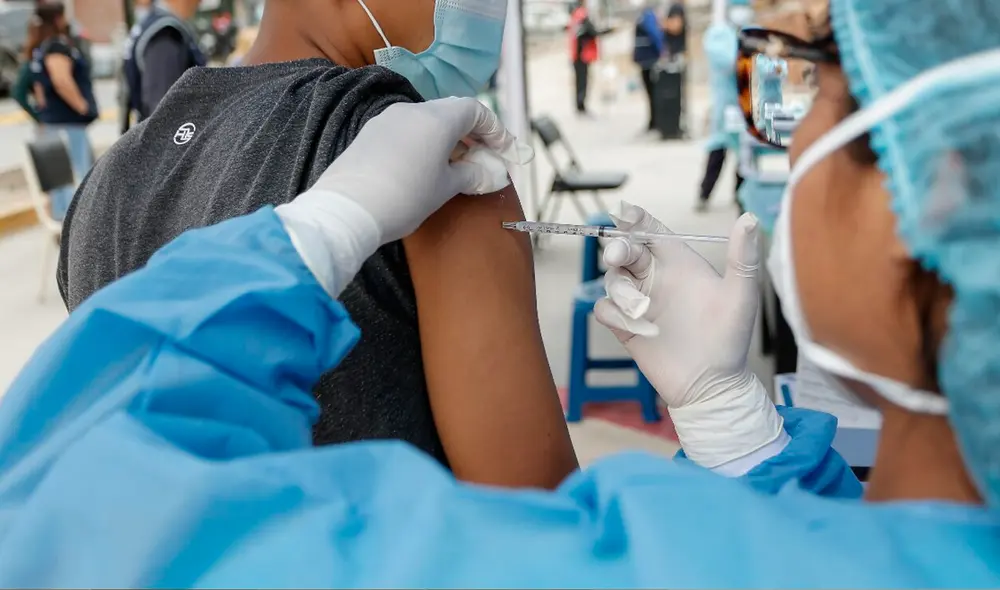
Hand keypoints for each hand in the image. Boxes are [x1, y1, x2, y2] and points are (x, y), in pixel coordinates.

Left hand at [307, 97, 530, 244]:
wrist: (347, 210)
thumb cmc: (405, 198)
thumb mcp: (445, 189)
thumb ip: (471, 175)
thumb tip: (490, 173)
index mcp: (437, 119)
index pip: (475, 111)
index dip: (495, 130)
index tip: (506, 153)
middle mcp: (412, 111)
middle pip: (451, 112)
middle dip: (472, 134)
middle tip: (484, 159)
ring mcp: (387, 120)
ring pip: (427, 121)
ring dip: (447, 138)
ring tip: (456, 166)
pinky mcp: (369, 134)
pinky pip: (406, 131)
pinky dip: (424, 143)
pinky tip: (425, 167)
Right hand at [593, 202, 782, 467]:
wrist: (711, 385)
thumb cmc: (730, 339)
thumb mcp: (741, 295)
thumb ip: (743, 257)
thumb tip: (750, 218)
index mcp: (680, 263)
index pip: (652, 231)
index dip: (636, 219)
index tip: (624, 213)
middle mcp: (656, 278)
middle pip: (625, 251)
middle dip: (617, 248)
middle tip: (618, 256)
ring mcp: (639, 302)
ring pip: (612, 279)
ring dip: (621, 290)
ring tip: (641, 311)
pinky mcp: (625, 327)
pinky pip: (604, 309)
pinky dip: (614, 315)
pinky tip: (635, 329)